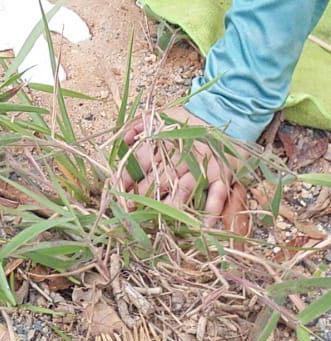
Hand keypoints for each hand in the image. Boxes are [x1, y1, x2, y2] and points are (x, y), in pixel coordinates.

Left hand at [120, 104, 247, 231]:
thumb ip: (139, 127)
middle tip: (132, 208)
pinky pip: (217, 194)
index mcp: (166, 141)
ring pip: (185, 188)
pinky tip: (203, 224)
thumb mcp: (161, 117)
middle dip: (145, 193)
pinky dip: (211, 209)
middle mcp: (184, 155)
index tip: (119, 188)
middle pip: (161, 177)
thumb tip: (125, 138)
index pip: (143, 159)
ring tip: (160, 220)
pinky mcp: (221, 175)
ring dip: (172, 205)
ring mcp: (204, 166)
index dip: (129, 174)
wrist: (221, 115)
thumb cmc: (185, 122)